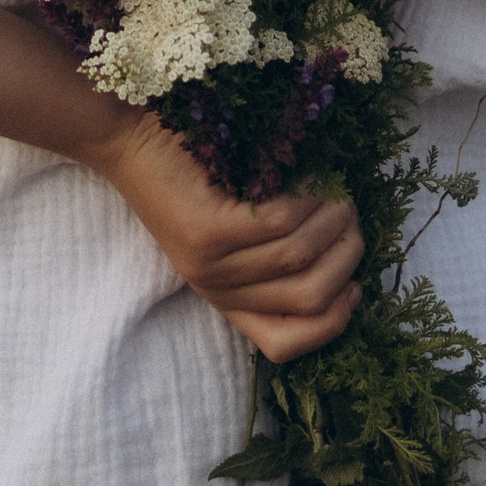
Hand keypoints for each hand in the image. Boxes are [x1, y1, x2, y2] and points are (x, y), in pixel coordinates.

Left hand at [81, 114, 363, 362]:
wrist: (129, 140)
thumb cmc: (192, 176)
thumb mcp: (230, 232)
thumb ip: (272, 255)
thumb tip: (346, 258)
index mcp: (225, 300)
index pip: (286, 345)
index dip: (333, 321)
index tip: (355, 285)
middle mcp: (217, 291)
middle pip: (310, 297)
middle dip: (346, 259)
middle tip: (353, 221)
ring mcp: (211, 264)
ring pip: (300, 258)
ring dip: (332, 225)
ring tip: (340, 196)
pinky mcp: (208, 232)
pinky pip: (280, 225)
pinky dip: (306, 203)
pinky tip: (309, 182)